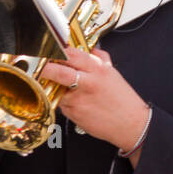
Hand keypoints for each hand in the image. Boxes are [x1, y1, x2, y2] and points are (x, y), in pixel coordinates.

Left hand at [39, 47, 149, 163]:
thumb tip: (90, 48)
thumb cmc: (123, 100)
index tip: (50, 51)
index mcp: (98, 69)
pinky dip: (64, 102)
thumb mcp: (113, 73)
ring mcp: (79, 100)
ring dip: (54, 87)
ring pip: (57, 89)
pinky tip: (77, 103)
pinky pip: (62, 104)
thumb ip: (100, 59)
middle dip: (46, 68)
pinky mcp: (74, 114)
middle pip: (59, 72)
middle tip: (40, 67)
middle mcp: (88, 83)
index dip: (58, 51)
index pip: (73, 54)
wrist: (131, 125)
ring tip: (64, 88)